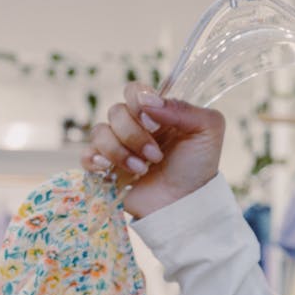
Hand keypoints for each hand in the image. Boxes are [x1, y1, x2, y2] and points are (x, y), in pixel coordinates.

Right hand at [81, 82, 225, 218]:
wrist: (185, 204)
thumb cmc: (198, 166)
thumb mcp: (207, 130)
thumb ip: (185, 108)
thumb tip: (148, 101)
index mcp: (157, 112)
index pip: (134, 91)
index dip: (139, 102)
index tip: (154, 122)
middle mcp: (135, 125)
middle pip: (116, 111)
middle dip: (135, 135)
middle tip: (156, 156)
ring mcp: (119, 146)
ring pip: (100, 132)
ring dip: (120, 152)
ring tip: (142, 170)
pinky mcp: (106, 168)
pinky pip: (86, 154)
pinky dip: (95, 159)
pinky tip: (108, 168)